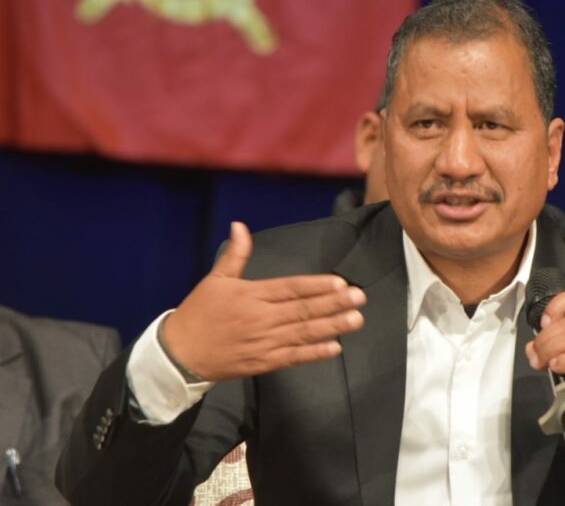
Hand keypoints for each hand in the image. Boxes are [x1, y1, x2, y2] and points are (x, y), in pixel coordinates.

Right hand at [162, 222, 365, 380]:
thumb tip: (240, 225)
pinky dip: (314, 353)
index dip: (316, 286)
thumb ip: (235, 254)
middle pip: (302, 310)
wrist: (180, 355)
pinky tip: (335, 347)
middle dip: (333, 304)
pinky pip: (293, 357)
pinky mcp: (263, 363)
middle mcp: (261, 319)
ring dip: (332, 326)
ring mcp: (264, 343)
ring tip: (356, 319)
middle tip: (360, 297)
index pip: (290, 288)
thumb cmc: (199, 313)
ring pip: (303, 333)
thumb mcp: (215, 279)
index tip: (340, 282)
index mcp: (251, 295)